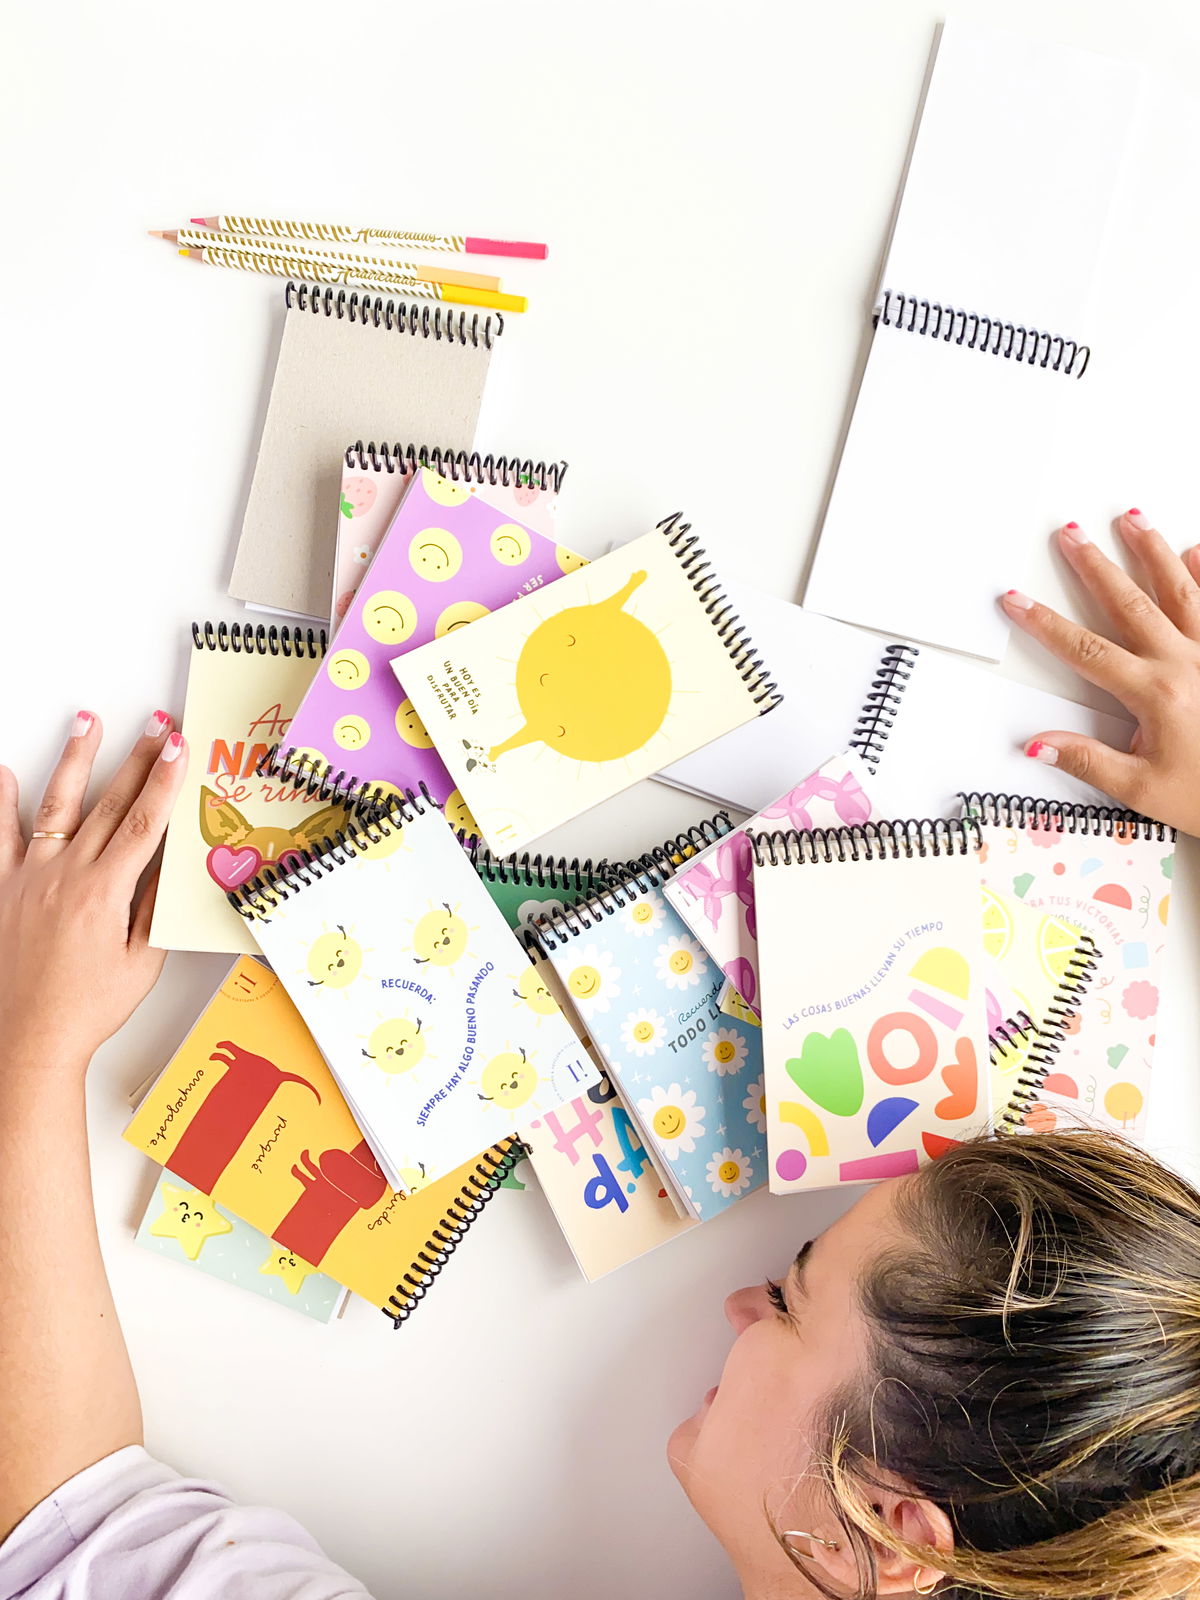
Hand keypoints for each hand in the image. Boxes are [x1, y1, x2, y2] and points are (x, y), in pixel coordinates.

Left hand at [0, 710, 188, 1075]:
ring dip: (76, 761)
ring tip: (88, 721)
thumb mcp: (141, 963)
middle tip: (156, 725)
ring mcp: (27, 878)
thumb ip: (155, 908)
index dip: (164, 782)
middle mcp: (65, 876)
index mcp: (105, 894)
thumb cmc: (85, 1010)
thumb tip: (171, 864)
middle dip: (136, 759)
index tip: (180, 747)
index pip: (144, 824)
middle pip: (109, 804)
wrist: (25, 1040)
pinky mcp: (0, 890)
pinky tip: (4, 774)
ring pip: (56, 806)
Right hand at [1001, 509, 1199, 834]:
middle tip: (1071, 535)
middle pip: (1130, 603)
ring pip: (1180, 589)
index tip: (1018, 602)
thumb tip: (1039, 744)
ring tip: (1132, 521)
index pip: (1085, 650)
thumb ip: (1088, 762)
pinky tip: (1197, 549)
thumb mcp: (1142, 789)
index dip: (1045, 624)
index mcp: (1156, 694)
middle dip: (1094, 565)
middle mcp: (1187, 663)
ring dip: (1152, 552)